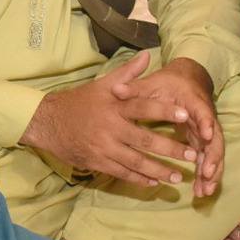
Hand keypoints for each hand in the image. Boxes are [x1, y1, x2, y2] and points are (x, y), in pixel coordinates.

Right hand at [20, 50, 203, 187]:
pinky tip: (154, 183)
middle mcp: (109, 128)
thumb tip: (147, 56)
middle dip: (170, 149)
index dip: (164, 111)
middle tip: (193, 155)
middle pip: (145, 140)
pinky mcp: (96, 162)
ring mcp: (103, 147)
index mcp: (113, 106)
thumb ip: (127, 73)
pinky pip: (121, 173)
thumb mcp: (100, 85)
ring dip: (159, 170)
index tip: (186, 116)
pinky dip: (139, 179)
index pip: (143, 107)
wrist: (46, 122)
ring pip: (136, 162)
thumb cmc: (78, 102)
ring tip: (178, 176)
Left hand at [109, 57, 223, 196]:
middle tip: (207, 174)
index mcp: (194, 102)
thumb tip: (116, 90)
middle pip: (215, 140)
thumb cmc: (166, 83)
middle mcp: (205, 118)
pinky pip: (206, 159)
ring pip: (213, 154)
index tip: (205, 134)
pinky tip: (201, 192)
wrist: (185, 81)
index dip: (206, 123)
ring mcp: (206, 131)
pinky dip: (206, 175)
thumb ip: (135, 88)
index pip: (204, 112)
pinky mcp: (202, 140)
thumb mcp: (151, 84)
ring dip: (211, 173)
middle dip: (212, 158)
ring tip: (204, 191)